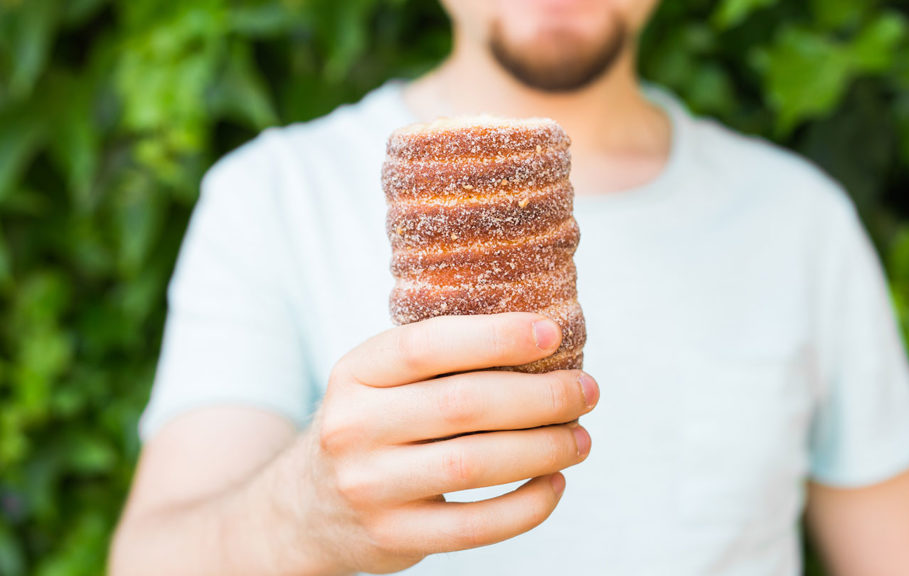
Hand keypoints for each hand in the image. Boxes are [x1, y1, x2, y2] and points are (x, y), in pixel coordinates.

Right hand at [303, 312, 598, 573]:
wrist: (307, 508)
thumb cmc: (372, 427)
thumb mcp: (379, 381)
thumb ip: (438, 361)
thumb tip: (544, 340)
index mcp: (355, 372)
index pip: (428, 345)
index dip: (496, 337)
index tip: (552, 333)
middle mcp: (354, 426)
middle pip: (464, 404)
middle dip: (542, 396)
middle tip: (587, 391)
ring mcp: (369, 486)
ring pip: (475, 463)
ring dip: (544, 449)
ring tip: (581, 439)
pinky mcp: (392, 537)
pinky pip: (476, 525)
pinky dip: (527, 505)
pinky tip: (552, 484)